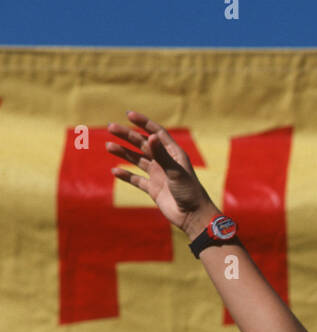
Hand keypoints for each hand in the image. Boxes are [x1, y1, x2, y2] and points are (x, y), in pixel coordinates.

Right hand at [106, 110, 215, 234]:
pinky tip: (115, 171)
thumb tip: (150, 136)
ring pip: (137, 160)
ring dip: (123, 153)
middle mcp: (164, 162)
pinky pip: (136, 180)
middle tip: (110, 127)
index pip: (156, 133)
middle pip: (142, 144)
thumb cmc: (190, 191)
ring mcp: (158, 175)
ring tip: (108, 146)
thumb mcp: (176, 171)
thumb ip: (162, 154)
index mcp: (173, 153)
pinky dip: (126, 175)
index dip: (143, 123)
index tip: (128, 115)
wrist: (193, 216)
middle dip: (127, 135)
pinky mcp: (153, 189)